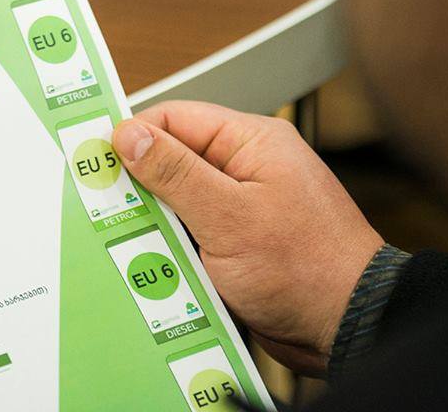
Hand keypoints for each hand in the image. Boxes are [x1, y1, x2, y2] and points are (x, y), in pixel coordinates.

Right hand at [112, 101, 382, 375]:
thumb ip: (175, 173)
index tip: (98, 161)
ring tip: (140, 243)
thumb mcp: (228, 216)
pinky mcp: (236, 242)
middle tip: (108, 208)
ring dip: (155, 224)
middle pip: (170, 161)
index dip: (133, 136)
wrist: (349, 329)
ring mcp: (240, 207)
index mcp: (250, 142)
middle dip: (140, 187)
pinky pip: (189, 234)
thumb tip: (129, 135)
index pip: (174, 119)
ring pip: (175, 202)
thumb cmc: (306, 269)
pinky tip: (158, 266)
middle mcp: (244, 168)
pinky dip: (171, 249)